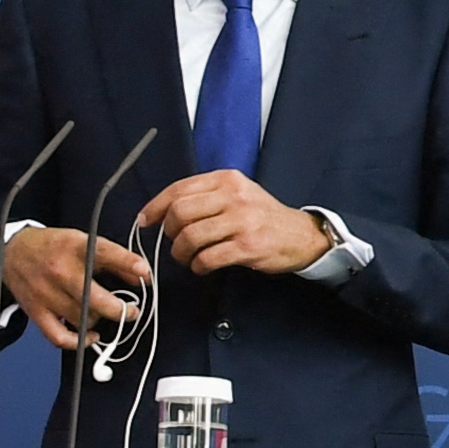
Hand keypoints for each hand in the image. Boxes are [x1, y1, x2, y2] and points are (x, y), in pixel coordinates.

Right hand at [0, 224, 151, 350]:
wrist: (13, 250)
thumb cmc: (54, 247)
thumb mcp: (84, 242)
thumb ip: (115, 259)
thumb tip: (143, 277)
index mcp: (74, 247)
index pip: (104, 253)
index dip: (128, 263)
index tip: (145, 272)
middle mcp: (60, 270)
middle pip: (95, 298)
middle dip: (120, 309)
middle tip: (131, 312)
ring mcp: (46, 293)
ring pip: (83, 318)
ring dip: (98, 319)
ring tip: (100, 312)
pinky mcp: (36, 311)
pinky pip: (60, 337)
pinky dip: (79, 342)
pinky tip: (90, 336)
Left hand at [140, 170, 337, 276]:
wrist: (302, 236)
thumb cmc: (264, 217)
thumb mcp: (238, 194)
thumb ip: (206, 196)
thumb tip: (164, 211)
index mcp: (227, 180)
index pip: (179, 189)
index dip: (156, 206)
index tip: (146, 221)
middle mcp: (233, 197)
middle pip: (180, 213)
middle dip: (170, 233)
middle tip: (174, 243)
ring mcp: (241, 222)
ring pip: (191, 237)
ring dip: (181, 253)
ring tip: (187, 259)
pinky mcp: (247, 246)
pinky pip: (208, 258)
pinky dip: (198, 266)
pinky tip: (202, 267)